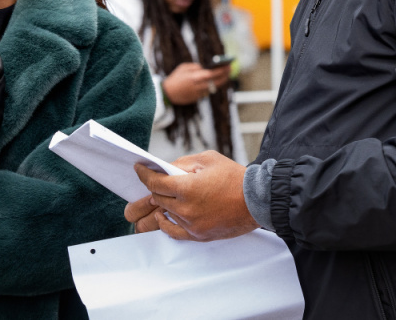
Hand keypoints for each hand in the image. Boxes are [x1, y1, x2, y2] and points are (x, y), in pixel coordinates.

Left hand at [130, 151, 258, 241]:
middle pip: (157, 198)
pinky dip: (165, 223)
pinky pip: (173, 231)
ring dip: (163, 203)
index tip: (138, 169)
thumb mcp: (208, 159)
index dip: (144, 174)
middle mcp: (186, 208)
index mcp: (187, 187)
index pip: (155, 182)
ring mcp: (191, 224)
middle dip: (154, 187)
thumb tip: (167, 169)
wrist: (257, 201)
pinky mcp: (198, 235)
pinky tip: (162, 215)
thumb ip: (184, 163)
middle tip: (154, 181)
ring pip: (165, 212)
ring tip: (162, 196)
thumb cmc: (235, 178)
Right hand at [162, 63, 230, 103]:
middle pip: (216, 82)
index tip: (228, 65)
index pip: (212, 74)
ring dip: (221, 81)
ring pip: (214, 87)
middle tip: (230, 69)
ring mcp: (198, 93)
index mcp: (194, 77)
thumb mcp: (183, 68)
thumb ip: (195, 67)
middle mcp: (198, 86)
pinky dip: (213, 86)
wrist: (167, 93)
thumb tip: (205, 68)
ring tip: (226, 75)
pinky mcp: (198, 98)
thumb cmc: (175, 78)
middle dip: (225, 75)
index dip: (222, 70)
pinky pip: (209, 91)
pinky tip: (217, 81)